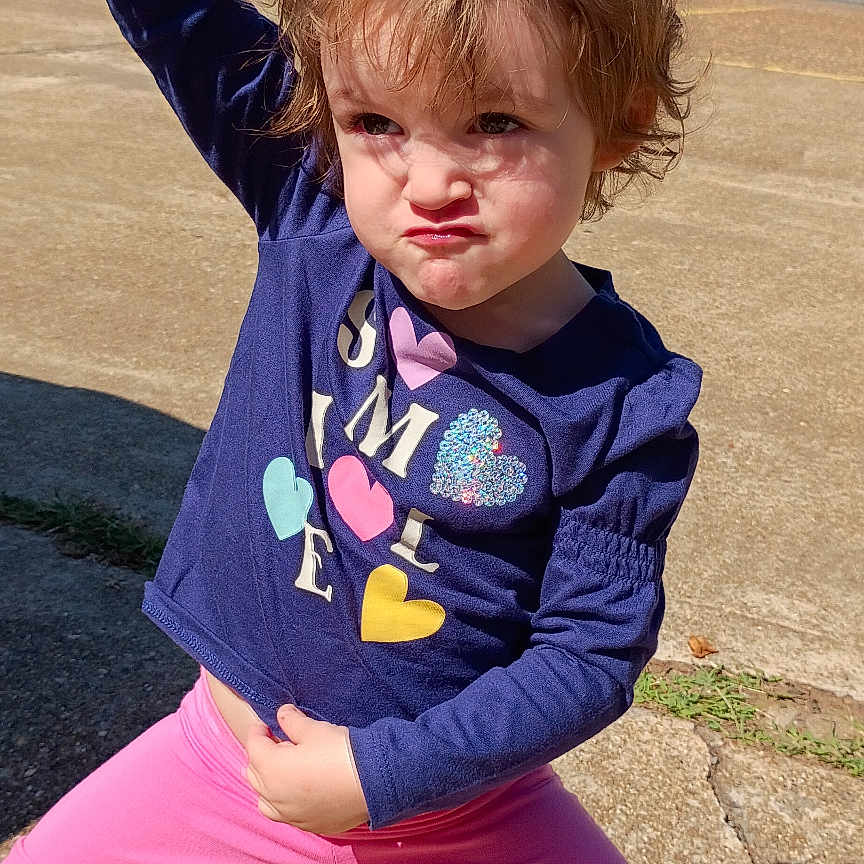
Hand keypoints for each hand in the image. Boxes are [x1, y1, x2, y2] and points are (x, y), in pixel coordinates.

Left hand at [244, 704, 369, 834]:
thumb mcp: (314, 729)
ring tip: (281, 769)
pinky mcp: (307, 824)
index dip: (258, 732)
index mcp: (272, 769)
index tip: (265, 724)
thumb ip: (292, 721)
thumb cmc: (340, 752)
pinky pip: (284, 814)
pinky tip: (297, 790)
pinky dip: (282, 801)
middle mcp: (274, 796)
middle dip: (260, 756)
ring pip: (264, 800)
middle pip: (254, 774)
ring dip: (267, 782)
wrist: (372, 781)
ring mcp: (290, 814)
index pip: (254, 747)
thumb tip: (283, 714)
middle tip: (276, 742)